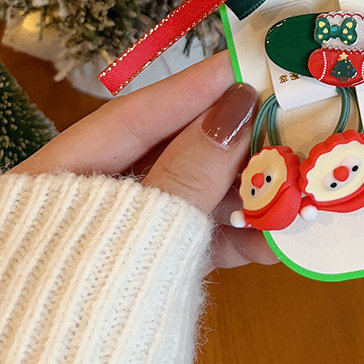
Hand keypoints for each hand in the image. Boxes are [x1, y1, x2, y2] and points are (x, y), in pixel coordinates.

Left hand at [12, 50, 276, 271]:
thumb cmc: (80, 298)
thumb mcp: (136, 227)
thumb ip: (188, 169)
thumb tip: (237, 106)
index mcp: (64, 174)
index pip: (139, 113)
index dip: (196, 87)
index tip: (249, 65)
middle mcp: (98, 196)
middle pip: (177, 150)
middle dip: (235, 139)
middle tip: (290, 117)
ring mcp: (129, 231)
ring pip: (197, 194)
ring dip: (248, 189)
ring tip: (298, 179)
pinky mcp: (153, 265)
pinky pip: (200, 239)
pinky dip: (238, 236)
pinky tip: (279, 239)